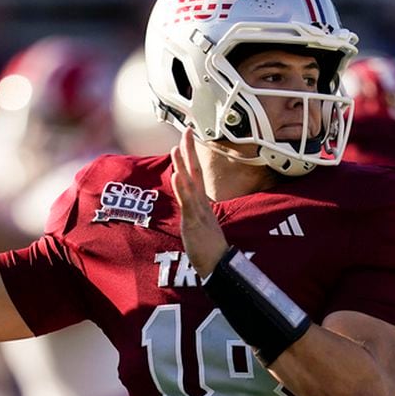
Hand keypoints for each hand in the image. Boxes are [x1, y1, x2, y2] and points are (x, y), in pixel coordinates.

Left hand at [170, 128, 227, 277]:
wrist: (218, 265)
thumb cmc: (208, 247)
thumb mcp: (200, 224)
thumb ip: (194, 210)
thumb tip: (191, 202)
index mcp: (201, 202)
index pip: (195, 173)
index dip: (190, 155)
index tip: (187, 137)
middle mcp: (201, 203)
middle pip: (194, 172)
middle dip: (189, 151)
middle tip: (186, 130)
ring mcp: (198, 211)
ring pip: (190, 184)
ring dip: (183, 165)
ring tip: (176, 147)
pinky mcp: (195, 222)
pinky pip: (188, 203)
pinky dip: (182, 188)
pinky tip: (177, 175)